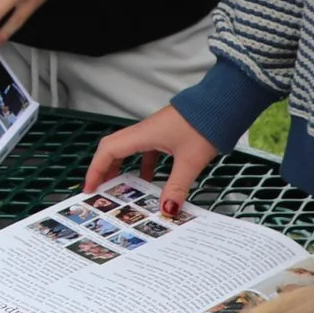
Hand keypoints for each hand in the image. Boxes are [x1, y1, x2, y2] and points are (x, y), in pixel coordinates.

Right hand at [86, 106, 218, 215]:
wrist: (224, 102)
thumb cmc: (205, 124)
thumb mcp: (190, 161)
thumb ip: (176, 187)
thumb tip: (167, 210)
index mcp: (143, 134)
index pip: (108, 151)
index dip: (96, 169)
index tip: (89, 188)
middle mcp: (145, 131)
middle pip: (114, 149)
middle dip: (104, 170)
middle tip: (100, 190)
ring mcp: (155, 131)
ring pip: (130, 150)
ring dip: (123, 168)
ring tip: (122, 189)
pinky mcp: (167, 133)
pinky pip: (147, 150)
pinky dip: (144, 165)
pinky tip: (151, 180)